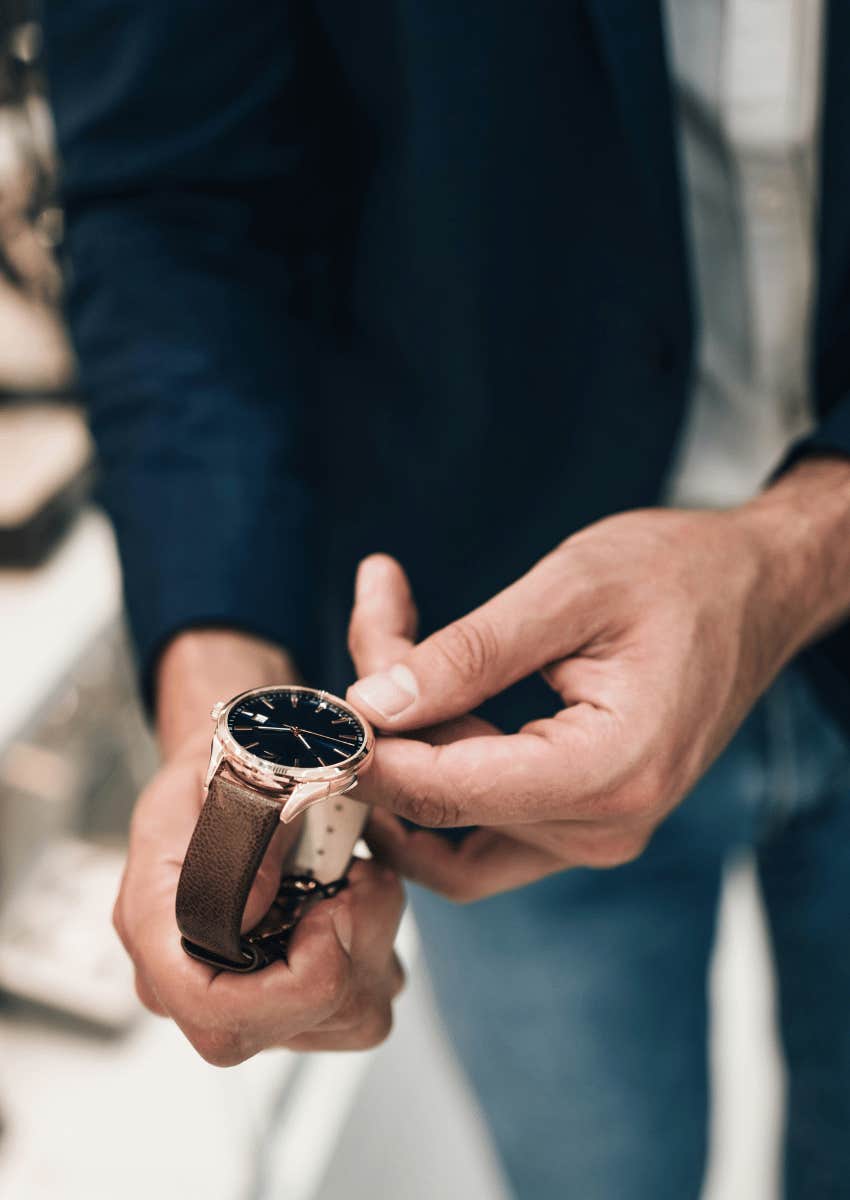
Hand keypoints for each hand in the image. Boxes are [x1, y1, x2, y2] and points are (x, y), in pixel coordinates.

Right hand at [114, 630, 404, 1063]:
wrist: (233, 770)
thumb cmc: (218, 769)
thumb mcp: (222, 769)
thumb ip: (237, 833)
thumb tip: (252, 907)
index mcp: (158, 926)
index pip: (212, 1010)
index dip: (287, 984)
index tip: (332, 913)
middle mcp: (198, 979)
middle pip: (289, 1026)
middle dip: (349, 950)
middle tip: (360, 876)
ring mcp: (253, 995)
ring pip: (344, 1019)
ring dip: (376, 941)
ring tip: (362, 875)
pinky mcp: (303, 994)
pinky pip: (368, 1002)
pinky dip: (382, 945)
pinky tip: (363, 893)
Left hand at [347, 458, 849, 901]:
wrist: (754, 592)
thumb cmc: (681, 576)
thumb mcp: (570, 590)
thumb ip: (470, 653)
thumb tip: (374, 703)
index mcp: (611, 773)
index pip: (449, 791)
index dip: (368, 748)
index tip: (320, 696)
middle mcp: (603, 828)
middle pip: (438, 803)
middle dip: (387, 718)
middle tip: (380, 609)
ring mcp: (593, 833)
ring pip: (448, 823)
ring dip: (408, 744)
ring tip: (401, 635)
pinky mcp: (579, 819)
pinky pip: (480, 818)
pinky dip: (441, 758)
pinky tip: (432, 684)